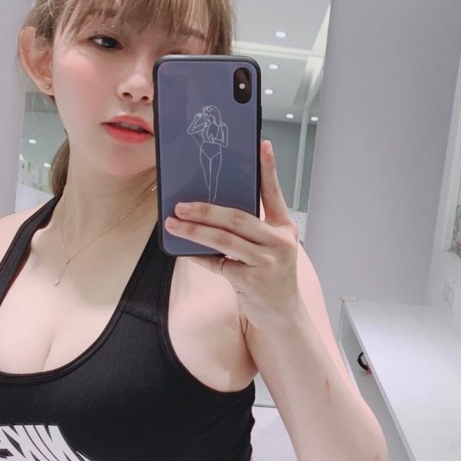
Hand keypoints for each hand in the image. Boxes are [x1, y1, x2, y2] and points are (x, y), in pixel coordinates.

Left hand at [164, 140, 299, 331]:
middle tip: (181, 203)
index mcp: (285, 228)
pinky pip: (217, 263)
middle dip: (206, 208)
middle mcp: (280, 242)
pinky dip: (198, 256)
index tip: (261, 145)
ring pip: (224, 239)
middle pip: (238, 217)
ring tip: (174, 223)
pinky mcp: (251, 281)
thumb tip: (214, 210)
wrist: (283, 315)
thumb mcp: (271, 248)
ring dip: (194, 230)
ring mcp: (266, 262)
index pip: (275, 193)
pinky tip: (183, 249)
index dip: (268, 169)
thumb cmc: (272, 277)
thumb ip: (252, 229)